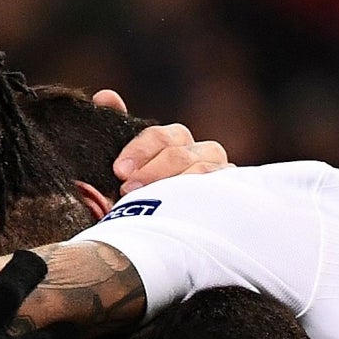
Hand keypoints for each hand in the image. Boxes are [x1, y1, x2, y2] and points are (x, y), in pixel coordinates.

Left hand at [104, 94, 228, 194]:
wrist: (159, 242)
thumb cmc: (138, 202)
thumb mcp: (121, 173)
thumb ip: (115, 131)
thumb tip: (106, 96)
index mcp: (172, 142)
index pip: (158, 137)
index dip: (139, 151)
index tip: (119, 171)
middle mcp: (198, 151)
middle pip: (179, 151)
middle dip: (152, 170)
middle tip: (128, 189)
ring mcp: (218, 170)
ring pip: (201, 167)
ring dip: (173, 183)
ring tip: (151, 201)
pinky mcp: (231, 191)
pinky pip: (220, 185)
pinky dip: (200, 191)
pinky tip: (182, 203)